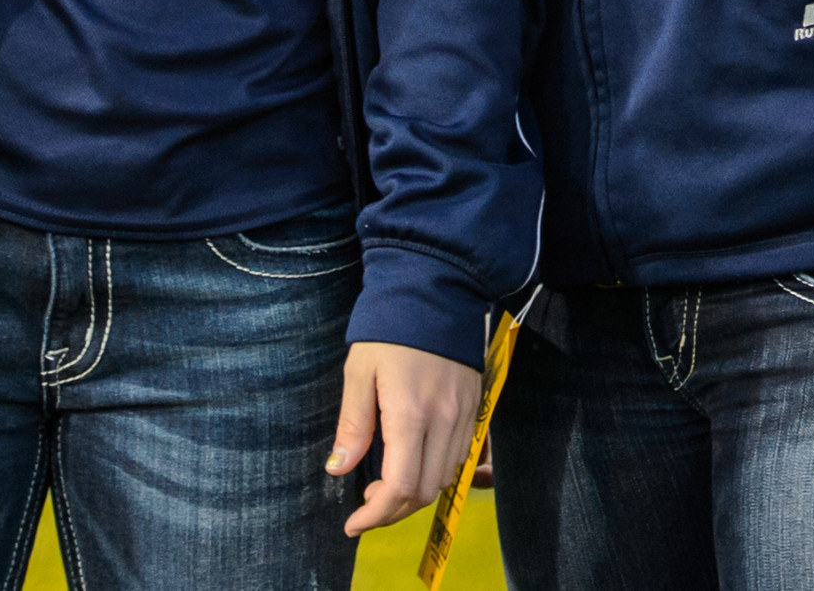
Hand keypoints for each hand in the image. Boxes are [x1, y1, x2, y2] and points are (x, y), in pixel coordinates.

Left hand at [326, 341, 481, 537]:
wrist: (437, 290)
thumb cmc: (389, 330)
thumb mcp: (359, 372)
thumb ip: (353, 424)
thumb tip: (339, 470)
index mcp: (410, 415)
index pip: (399, 487)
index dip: (375, 515)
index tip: (352, 523)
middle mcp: (444, 422)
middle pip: (423, 492)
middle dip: (393, 510)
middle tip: (365, 504)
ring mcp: (464, 416)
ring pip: (444, 478)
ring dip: (415, 493)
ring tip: (386, 484)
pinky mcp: (475, 407)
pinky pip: (459, 457)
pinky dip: (435, 472)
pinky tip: (414, 461)